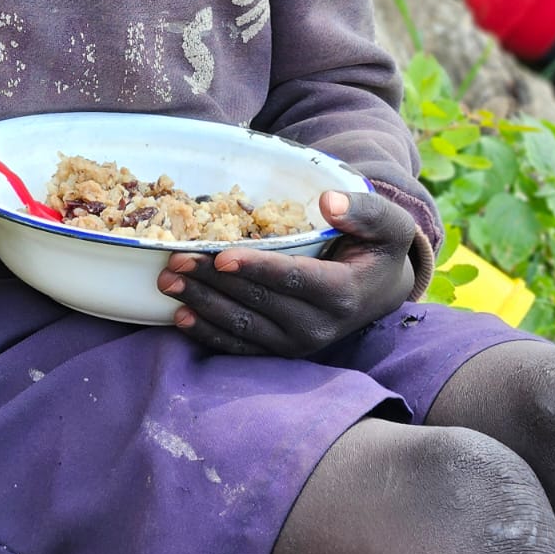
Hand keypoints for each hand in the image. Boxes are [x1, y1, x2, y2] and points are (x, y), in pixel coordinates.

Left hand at [156, 190, 416, 356]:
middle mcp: (319, 326)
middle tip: (175, 262)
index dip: (257, 268)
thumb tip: (329, 202)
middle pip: (258, 302)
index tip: (222, 256)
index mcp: (342, 292)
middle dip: (213, 282)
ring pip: (243, 326)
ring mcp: (299, 343)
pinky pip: (242, 347)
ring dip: (202, 305)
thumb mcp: (387, 223)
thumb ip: (363, 211)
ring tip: (167, 284)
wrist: (381, 290)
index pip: (293, 279)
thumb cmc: (378, 247)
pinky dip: (210, 335)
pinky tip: (180, 318)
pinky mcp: (282, 351)